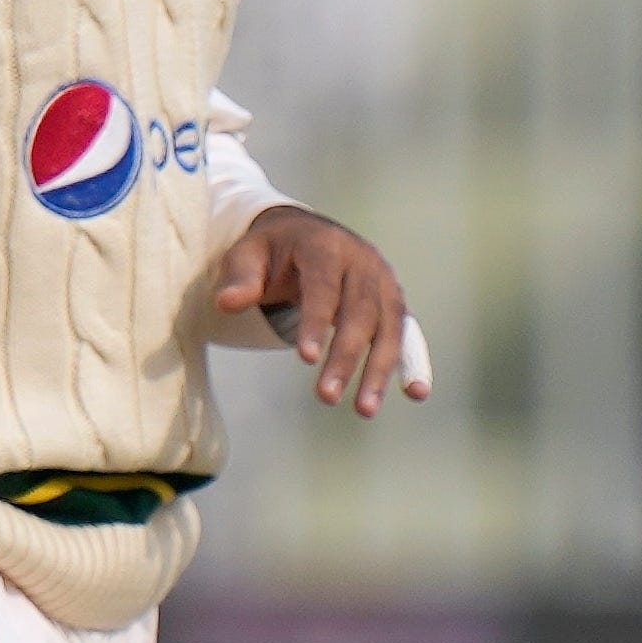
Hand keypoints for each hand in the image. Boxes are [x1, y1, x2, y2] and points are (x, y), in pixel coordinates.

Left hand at [213, 203, 418, 416]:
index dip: (316, 322)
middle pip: (360, 313)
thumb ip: (239, 278)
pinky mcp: (394, 303)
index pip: (323, 287)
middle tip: (325, 396)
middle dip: (345, 357)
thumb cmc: (271, 250)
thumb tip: (225, 303)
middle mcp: (364, 262)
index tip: (306, 359)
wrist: (306, 233)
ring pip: (388, 329)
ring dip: (378, 371)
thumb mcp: (246, 254)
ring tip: (363, 410)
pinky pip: (407, 334)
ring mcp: (384, 282)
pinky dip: (413, 363)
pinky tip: (415, 393)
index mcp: (325, 245)